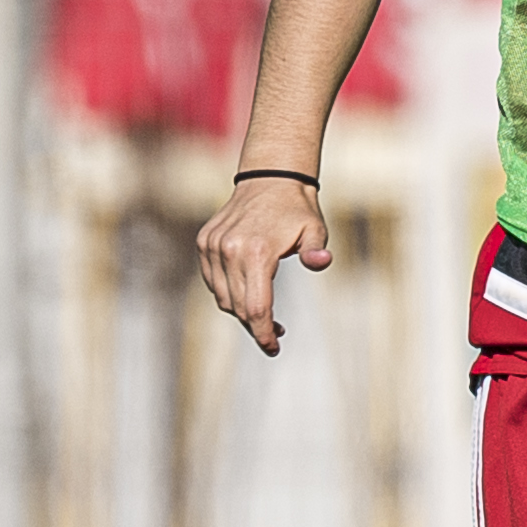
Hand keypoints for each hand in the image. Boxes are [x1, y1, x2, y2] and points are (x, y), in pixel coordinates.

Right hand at [194, 177, 329, 355]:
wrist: (269, 179)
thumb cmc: (297, 209)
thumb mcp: (315, 229)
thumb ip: (316, 251)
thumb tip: (321, 263)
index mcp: (255, 252)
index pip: (256, 306)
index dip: (264, 332)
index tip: (274, 347)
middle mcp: (228, 250)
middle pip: (238, 306)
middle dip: (256, 327)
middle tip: (276, 335)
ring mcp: (212, 246)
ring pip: (223, 297)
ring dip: (242, 312)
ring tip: (266, 316)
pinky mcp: (205, 242)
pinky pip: (213, 281)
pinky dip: (228, 294)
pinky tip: (248, 294)